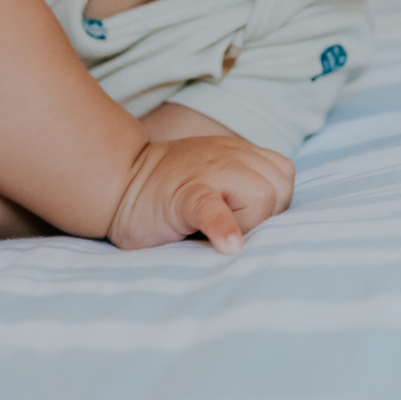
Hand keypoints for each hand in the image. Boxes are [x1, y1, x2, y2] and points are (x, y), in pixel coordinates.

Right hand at [107, 135, 294, 254]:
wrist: (116, 181)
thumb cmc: (168, 192)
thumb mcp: (216, 179)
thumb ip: (244, 190)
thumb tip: (274, 232)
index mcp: (238, 153)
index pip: (283, 176)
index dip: (272, 205)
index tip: (243, 220)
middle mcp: (229, 155)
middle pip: (278, 187)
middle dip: (263, 216)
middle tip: (227, 226)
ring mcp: (208, 172)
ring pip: (259, 195)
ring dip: (246, 222)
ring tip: (214, 230)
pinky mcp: (185, 195)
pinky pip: (215, 208)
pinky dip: (225, 227)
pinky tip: (228, 246)